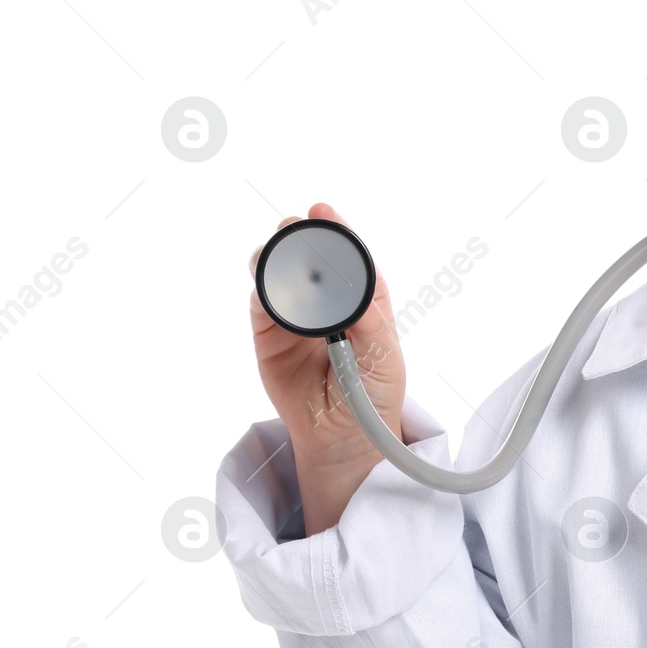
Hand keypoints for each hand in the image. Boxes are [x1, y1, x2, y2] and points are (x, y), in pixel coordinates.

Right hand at [249, 203, 405, 532]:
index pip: (351, 260)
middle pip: (311, 260)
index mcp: (364, 301)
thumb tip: (357, 300)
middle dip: (302, 237)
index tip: (324, 210)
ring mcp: (296, 317)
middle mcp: (328, 302)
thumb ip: (371, 329)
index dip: (339, 234)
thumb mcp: (385, 361)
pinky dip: (261, 291)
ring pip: (280, 276)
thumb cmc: (373, 395)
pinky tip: (264, 281)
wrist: (342, 437)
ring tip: (276, 247)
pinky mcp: (269, 336)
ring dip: (276, 257)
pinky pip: (261, 307)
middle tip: (294, 225)